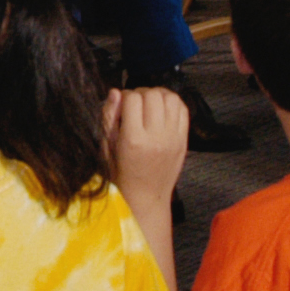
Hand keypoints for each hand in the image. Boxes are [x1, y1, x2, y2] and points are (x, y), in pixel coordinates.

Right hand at [103, 85, 187, 209]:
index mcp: (133, 140)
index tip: (122, 104)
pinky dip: (173, 103)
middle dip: (141, 93)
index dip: (125, 96)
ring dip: (158, 95)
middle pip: (153, 96)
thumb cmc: (121, 175)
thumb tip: (115, 93)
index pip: (132, 99)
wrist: (145, 198)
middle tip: (135, 102)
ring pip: (171, 98)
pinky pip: (183, 110)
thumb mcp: (106, 149)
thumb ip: (109, 119)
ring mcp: (173, 139)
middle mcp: (156, 137)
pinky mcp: (183, 140)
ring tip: (150, 103)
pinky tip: (163, 109)